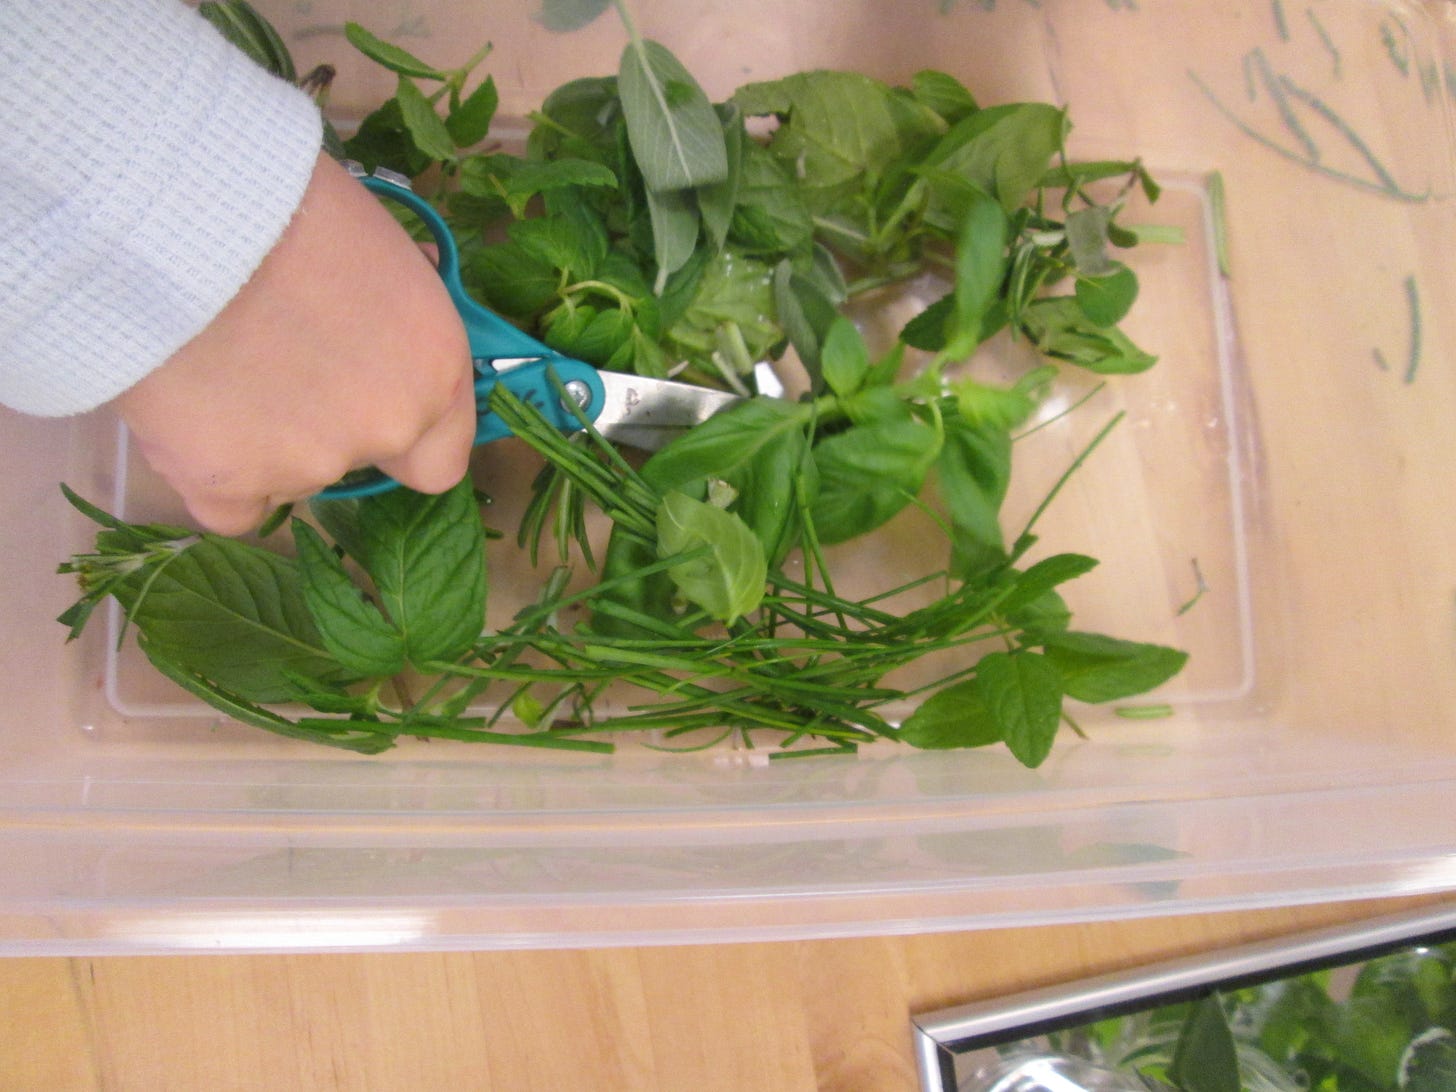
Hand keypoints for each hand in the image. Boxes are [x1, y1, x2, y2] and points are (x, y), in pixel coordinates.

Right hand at [114, 152, 476, 534]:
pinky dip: (214, 475)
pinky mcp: (225, 485)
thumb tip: (391, 323)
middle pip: (358, 459)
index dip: (404, 434)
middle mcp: (385, 429)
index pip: (440, 456)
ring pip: (292, 477)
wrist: (179, 218)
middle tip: (275, 362)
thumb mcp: (379, 252)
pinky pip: (231, 507)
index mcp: (436, 371)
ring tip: (217, 364)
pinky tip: (193, 418)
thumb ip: (394, 320)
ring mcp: (308, 465)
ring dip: (264, 440)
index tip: (367, 401)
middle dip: (326, 425)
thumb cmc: (286, 205)